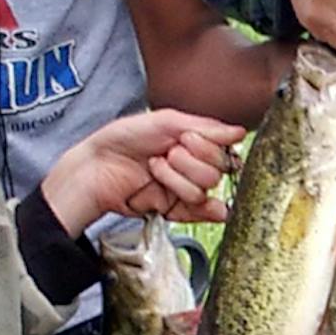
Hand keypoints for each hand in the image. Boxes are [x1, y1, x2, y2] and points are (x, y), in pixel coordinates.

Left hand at [40, 110, 245, 234]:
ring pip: (204, 190)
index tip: (185, 139)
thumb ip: (206, 127)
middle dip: (190, 161)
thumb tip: (239, 132)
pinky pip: (199, 213)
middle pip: (216, 171)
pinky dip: (207, 210)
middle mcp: (192, 166)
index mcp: (194, 143)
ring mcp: (183, 189)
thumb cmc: (124, 138)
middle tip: (167, 154)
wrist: (96, 167)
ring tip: (155, 168)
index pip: (223, 149)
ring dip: (177, 178)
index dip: (206, 146)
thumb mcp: (166, 121)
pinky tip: (210, 206)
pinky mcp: (173, 210)